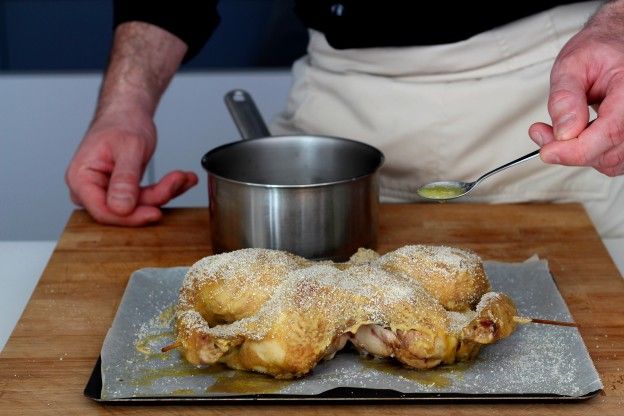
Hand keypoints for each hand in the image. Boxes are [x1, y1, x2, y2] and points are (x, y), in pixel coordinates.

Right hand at [65, 115, 197, 225]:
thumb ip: (124, 179)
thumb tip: (120, 208)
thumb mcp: (129, 148)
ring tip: (185, 177)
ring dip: (165, 192)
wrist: (127, 111)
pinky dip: (166, 189)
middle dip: (155, 198)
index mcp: (81, 178)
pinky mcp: (122, 192)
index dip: (130, 217)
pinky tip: (182, 180)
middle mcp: (90, 189)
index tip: (155, 212)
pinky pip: (146, 198)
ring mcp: (106, 191)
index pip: (102, 211)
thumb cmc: (122, 122)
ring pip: (139, 205)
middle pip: (124, 211)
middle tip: (178, 181)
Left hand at [529, 1, 623, 175]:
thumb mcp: (572, 64)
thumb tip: (563, 132)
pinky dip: (587, 154)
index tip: (547, 151)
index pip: (609, 134)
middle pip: (608, 153)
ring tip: (554, 131)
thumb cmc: (599, 50)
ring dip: (577, 154)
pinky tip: (572, 137)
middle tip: (541, 133)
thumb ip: (565, 98)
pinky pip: (612, 159)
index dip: (575, 151)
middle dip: (569, 151)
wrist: (615, 44)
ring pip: (610, 162)